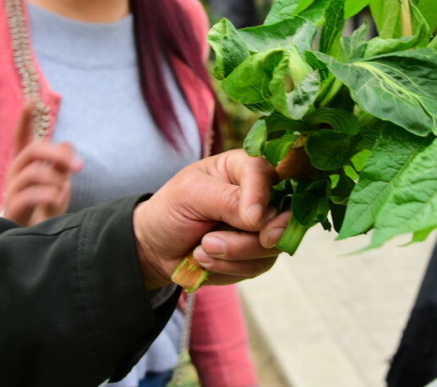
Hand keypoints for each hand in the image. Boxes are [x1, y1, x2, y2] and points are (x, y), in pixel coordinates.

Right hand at [1, 103, 81, 226]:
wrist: (32, 238)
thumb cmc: (45, 206)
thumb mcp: (59, 183)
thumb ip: (62, 164)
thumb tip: (68, 143)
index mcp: (27, 163)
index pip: (22, 137)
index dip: (25, 120)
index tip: (32, 101)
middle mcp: (16, 173)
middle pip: (31, 151)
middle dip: (57, 155)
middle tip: (79, 166)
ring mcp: (12, 190)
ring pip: (31, 173)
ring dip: (55, 179)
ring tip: (65, 190)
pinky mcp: (12, 208)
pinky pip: (28, 195)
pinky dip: (48, 195)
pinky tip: (58, 200)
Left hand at [132, 149, 289, 288]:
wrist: (157, 247)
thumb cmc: (171, 210)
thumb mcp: (189, 195)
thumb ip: (227, 200)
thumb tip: (261, 217)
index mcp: (244, 168)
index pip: (266, 175)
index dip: (261, 198)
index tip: (250, 220)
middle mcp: (261, 195)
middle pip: (279, 217)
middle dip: (247, 239)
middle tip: (211, 243)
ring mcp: (264, 226)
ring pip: (271, 247)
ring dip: (231, 256)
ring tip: (200, 250)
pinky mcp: (260, 253)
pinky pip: (259, 266)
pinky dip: (229, 269)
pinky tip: (207, 262)